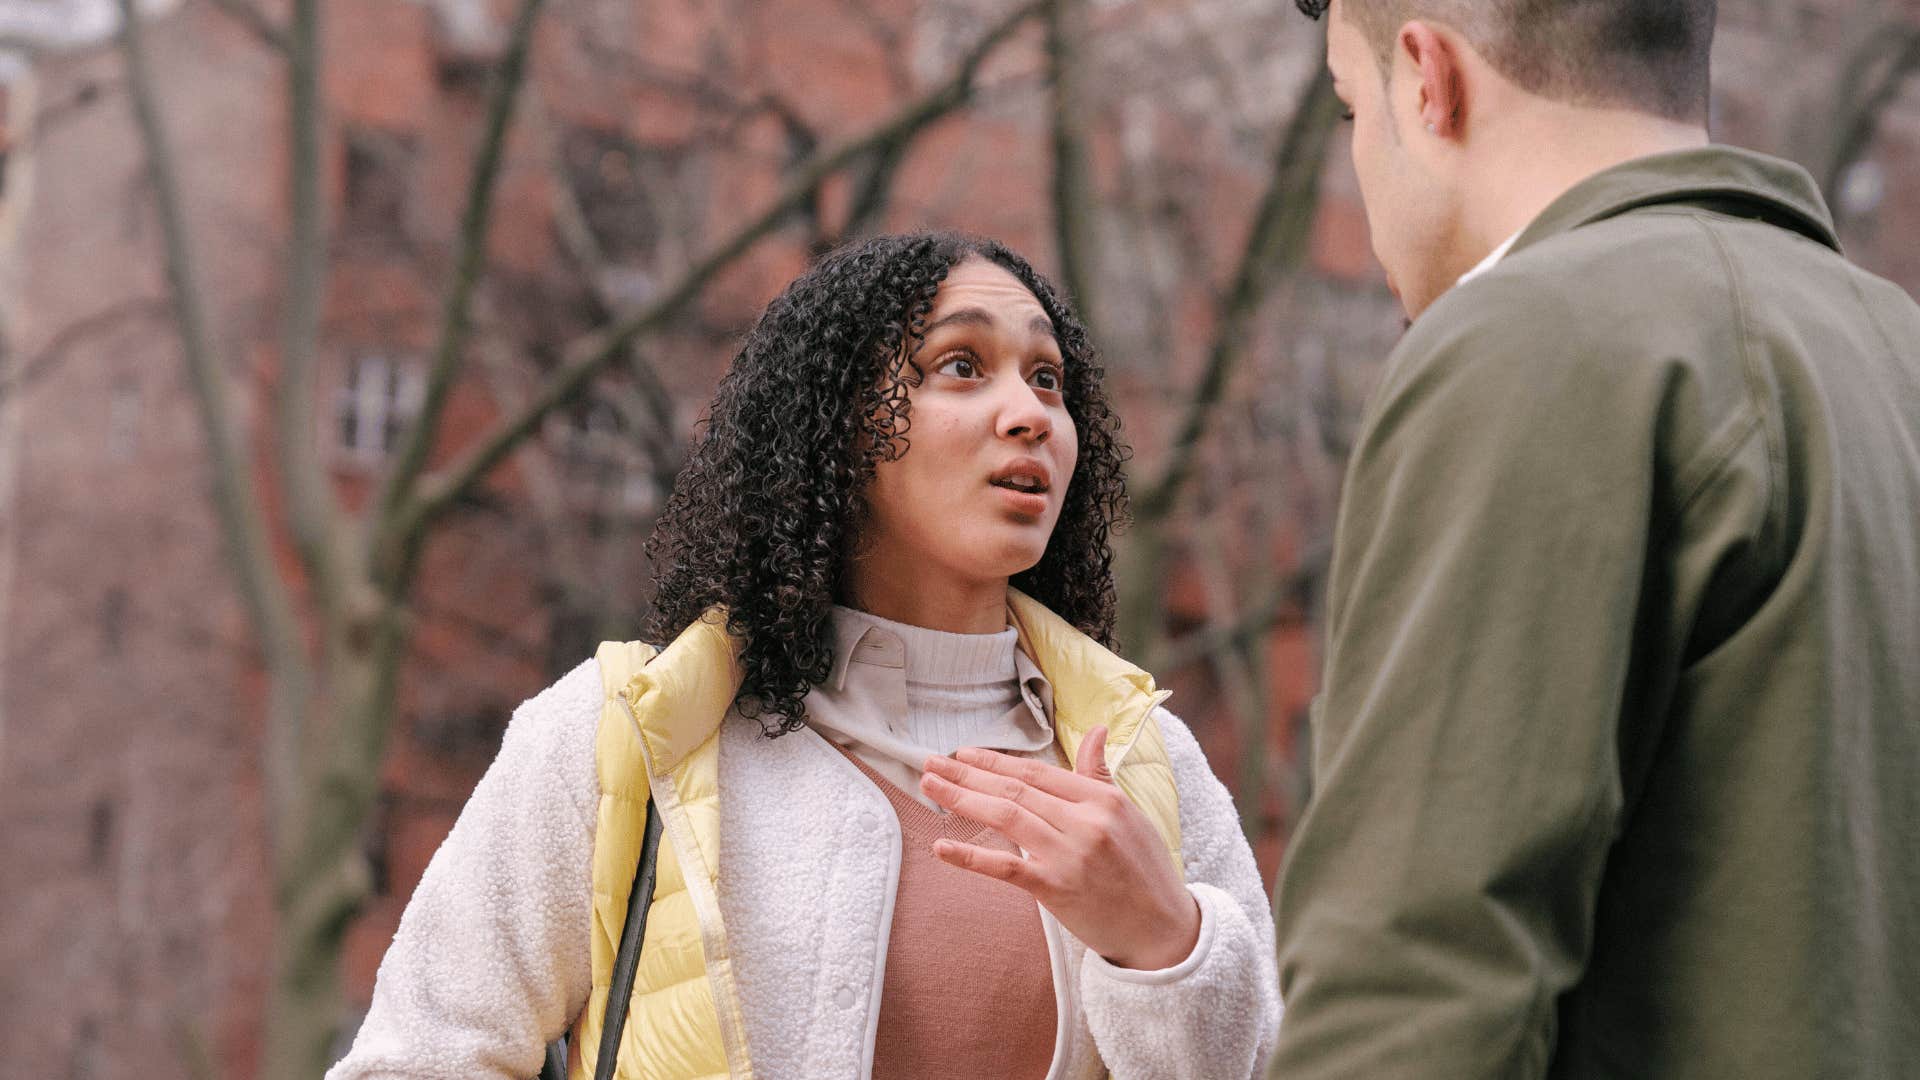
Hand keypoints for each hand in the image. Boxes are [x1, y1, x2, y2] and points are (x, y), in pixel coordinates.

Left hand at [919, 725, 1200, 970]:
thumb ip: (1100, 774)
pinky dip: (970, 857)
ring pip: (1006, 816)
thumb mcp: (1129, 814)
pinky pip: (1005, 867)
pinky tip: (941, 846)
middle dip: (968, 773)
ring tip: (930, 786)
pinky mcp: (1056, 889)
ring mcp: (1069, 855)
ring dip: (962, 798)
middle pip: (1015, 789)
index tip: (964, 754)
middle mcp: (1085, 822)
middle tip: (932, 762)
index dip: (996, 761)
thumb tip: (1096, 730)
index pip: (1037, 772)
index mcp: (1102, 800)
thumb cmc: (1145, 870)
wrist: (1163, 930)